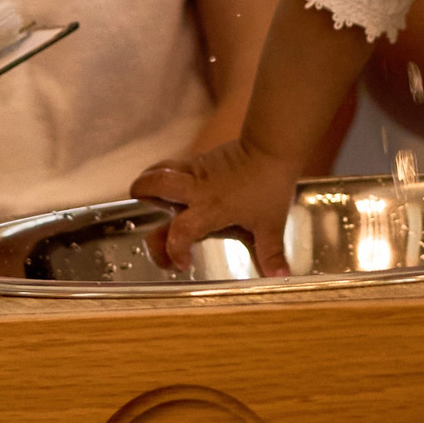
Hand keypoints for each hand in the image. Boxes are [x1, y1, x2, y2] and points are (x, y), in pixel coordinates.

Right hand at [131, 141, 302, 277]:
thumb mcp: (271, 224)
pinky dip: (168, 177)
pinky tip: (179, 189)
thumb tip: (280, 275)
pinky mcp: (200, 159)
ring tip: (151, 199)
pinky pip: (175, 166)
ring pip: (159, 169)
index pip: (180, 231)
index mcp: (211, 208)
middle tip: (149, 220)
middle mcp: (196, 188)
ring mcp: (195, 170)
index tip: (180, 263)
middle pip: (154, 185)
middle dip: (143, 202)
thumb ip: (271, 252)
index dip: (173, 250)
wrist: (271, 146)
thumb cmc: (269, 184)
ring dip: (149, 183)